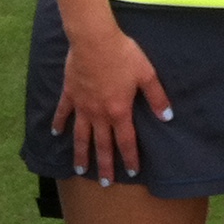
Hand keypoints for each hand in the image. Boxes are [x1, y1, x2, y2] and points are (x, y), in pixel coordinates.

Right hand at [51, 22, 173, 184]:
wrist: (94, 40)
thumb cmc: (123, 55)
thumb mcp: (146, 75)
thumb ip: (157, 97)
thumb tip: (168, 117)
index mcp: (119, 111)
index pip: (126, 141)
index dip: (130, 158)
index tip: (132, 173)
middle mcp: (99, 114)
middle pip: (102, 145)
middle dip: (104, 165)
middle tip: (104, 183)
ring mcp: (82, 105)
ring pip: (80, 136)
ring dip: (80, 154)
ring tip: (79, 170)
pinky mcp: (70, 94)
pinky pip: (63, 113)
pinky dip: (58, 124)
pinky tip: (55, 134)